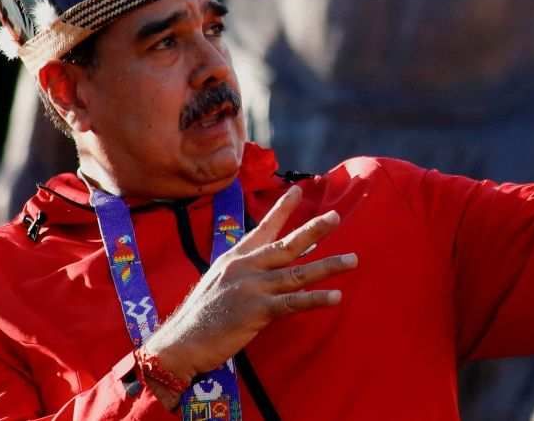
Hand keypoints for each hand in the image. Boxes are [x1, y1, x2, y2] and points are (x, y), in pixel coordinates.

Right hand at [141, 186, 356, 405]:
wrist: (180, 342)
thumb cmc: (199, 318)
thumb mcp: (218, 284)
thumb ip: (243, 273)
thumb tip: (272, 267)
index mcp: (235, 258)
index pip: (262, 228)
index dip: (282, 209)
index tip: (298, 190)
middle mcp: (246, 267)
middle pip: (287, 245)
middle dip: (313, 230)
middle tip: (335, 217)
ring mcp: (252, 287)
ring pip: (298, 273)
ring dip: (328, 266)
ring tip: (353, 260)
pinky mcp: (257, 310)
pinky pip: (293, 303)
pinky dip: (316, 299)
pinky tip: (336, 297)